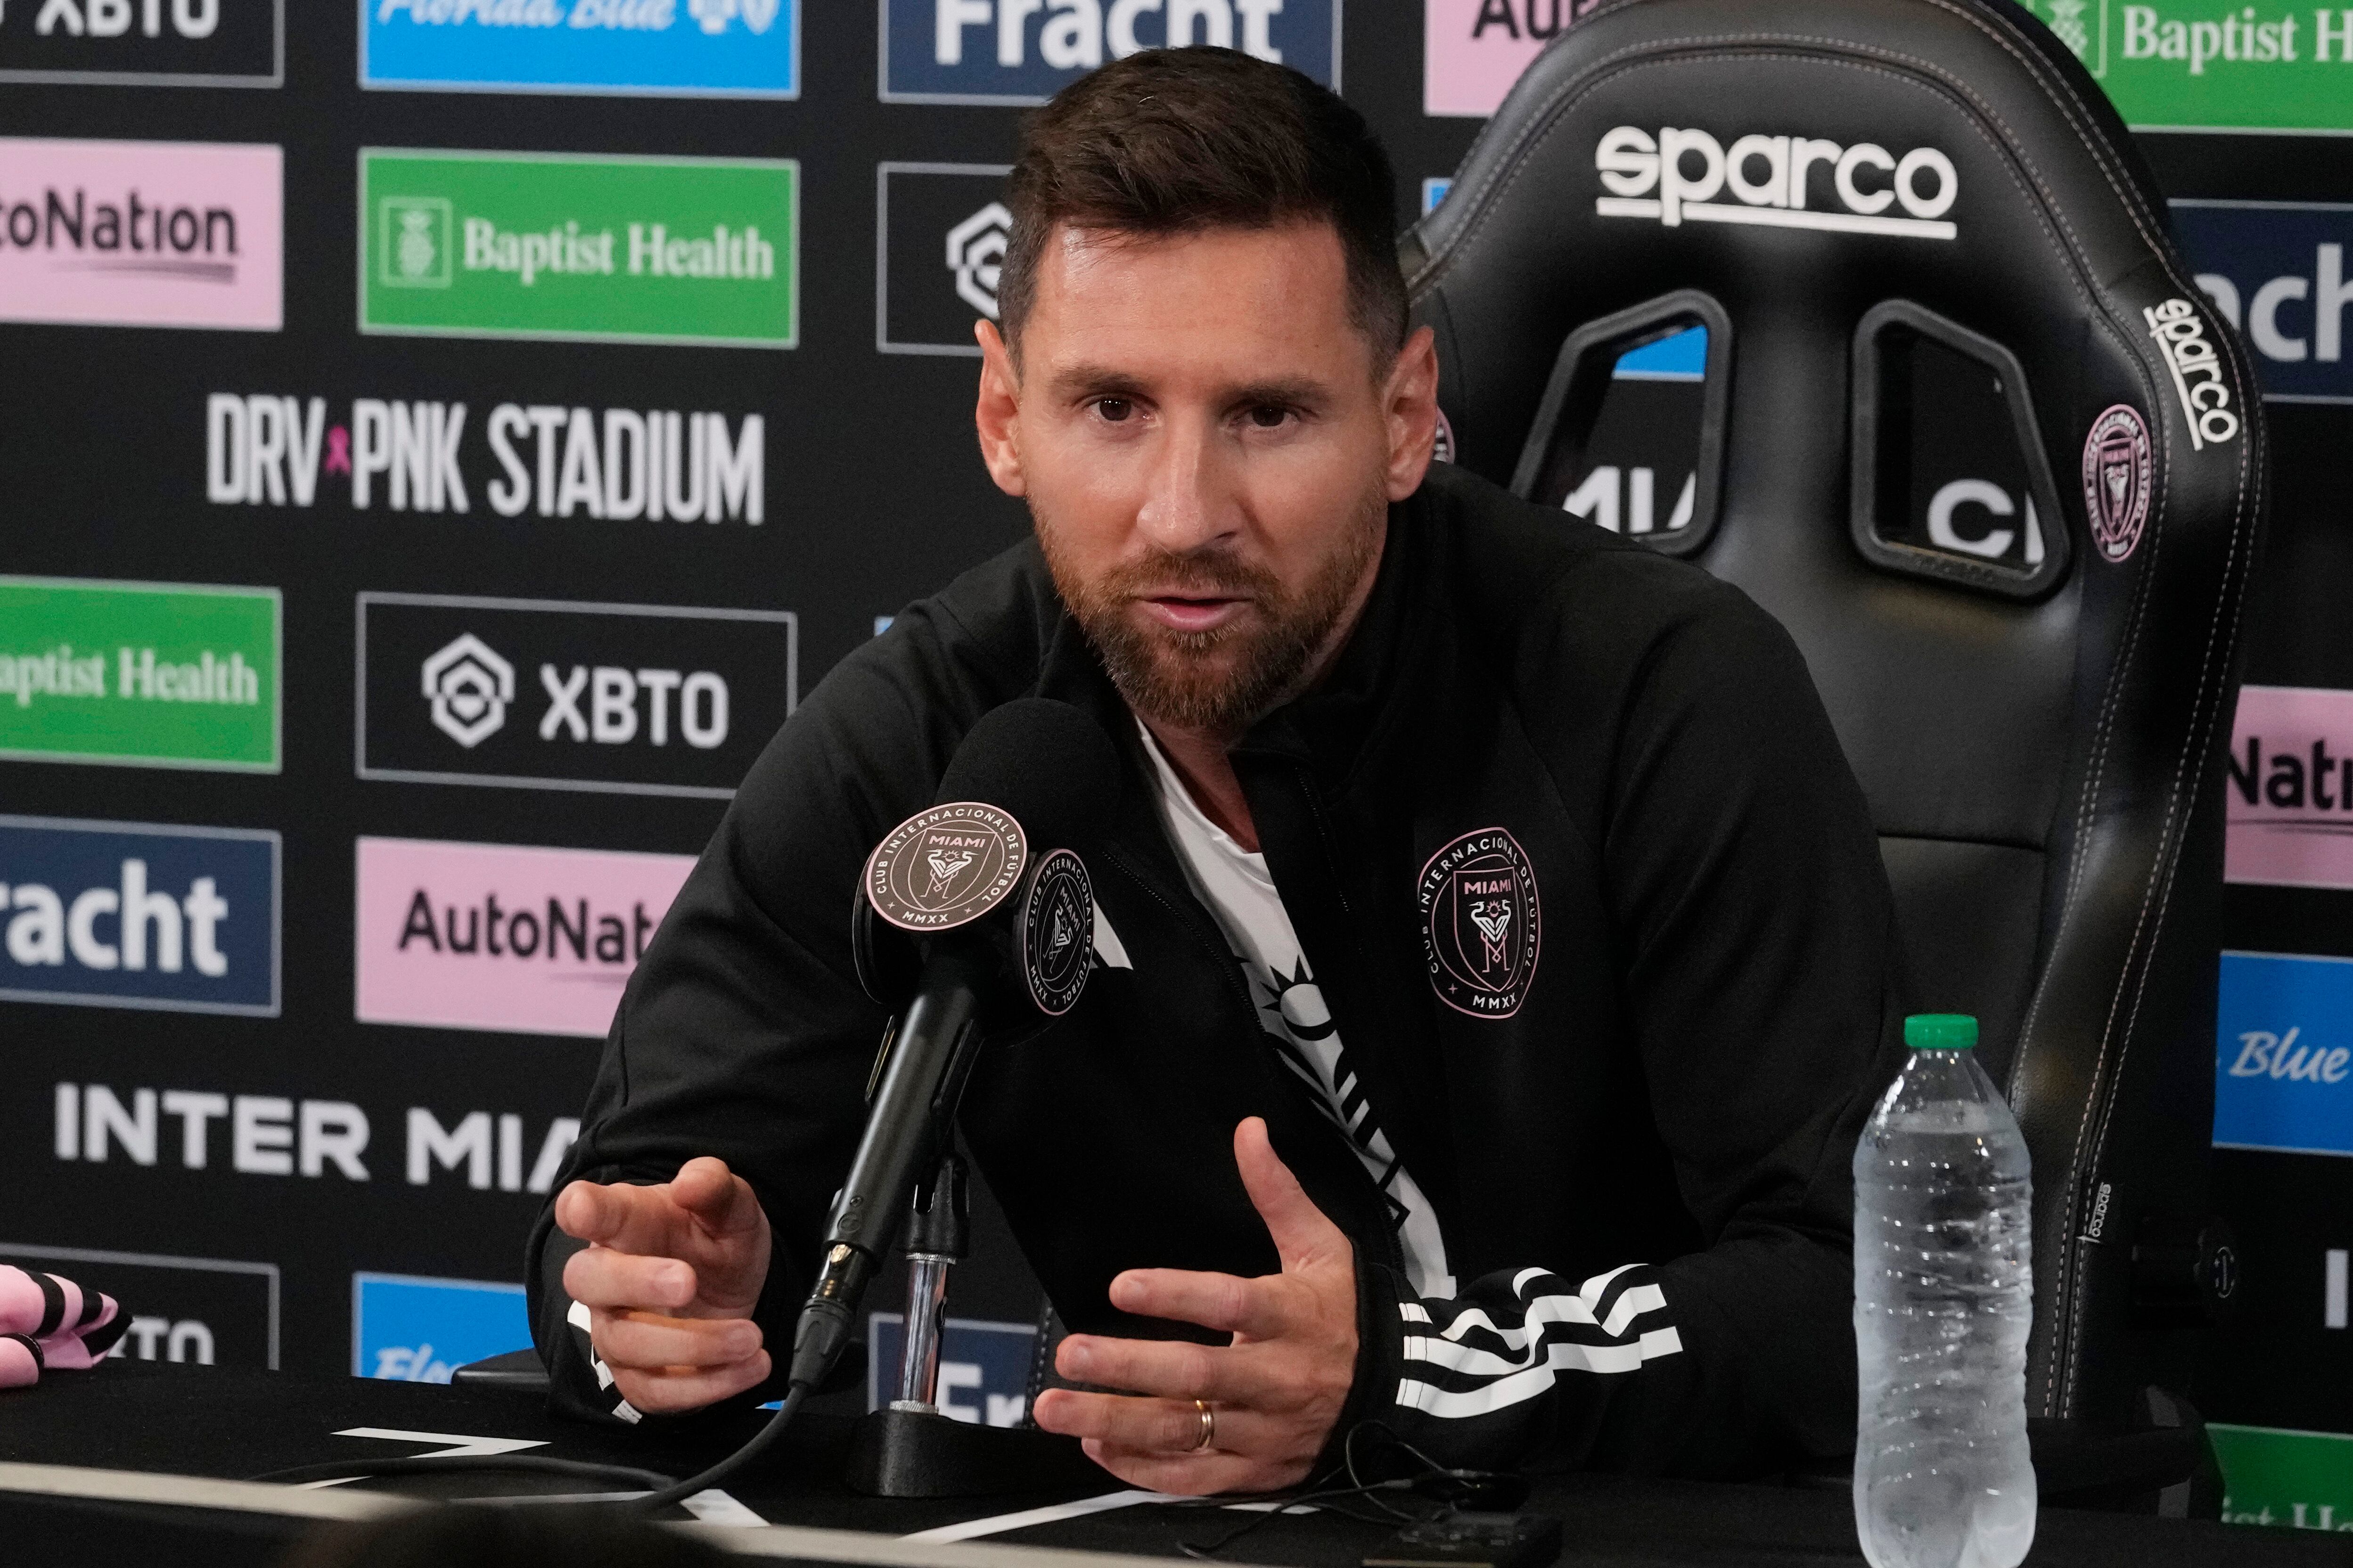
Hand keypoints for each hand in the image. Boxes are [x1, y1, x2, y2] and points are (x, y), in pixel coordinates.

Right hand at [554, 1156, 773, 1414]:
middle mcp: (608, 1277)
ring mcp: (616, 1330)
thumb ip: (714, 1186)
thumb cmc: (713, 1240)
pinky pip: (655, 1393)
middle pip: (589, 1282)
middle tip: (688, 1281)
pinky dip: (706, 1385)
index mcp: (623, 1223)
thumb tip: (692, 1182)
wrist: (730, 1288)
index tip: (581, 1208)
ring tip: (749, 1336)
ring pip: (626, 1346)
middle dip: (637, 1282)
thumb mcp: (731, 1206)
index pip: (588, 1210)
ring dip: (693, 1345)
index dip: (581, 1210)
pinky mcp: (637, 1377)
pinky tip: (748, 1367)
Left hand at [1031, 1118, 1357, 1493]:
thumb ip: (1277, 1192)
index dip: (1177, 1294)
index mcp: (1294, 1317)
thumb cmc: (1345, 1314)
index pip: (1232, 1305)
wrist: (1394, 1396)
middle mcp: (1277, 1379)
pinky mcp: (1254, 1471)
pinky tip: (1096, 1447)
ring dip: (1114, 1422)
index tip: (1122, 1285)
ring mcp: (1263, 1431)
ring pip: (1183, 1433)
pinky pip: (1191, 1479)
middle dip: (1128, 1368)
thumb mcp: (1322, 1246)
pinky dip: (1140, 1470)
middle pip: (1197, 1376)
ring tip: (1056, 1408)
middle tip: (1071, 1355)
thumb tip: (1249, 1131)